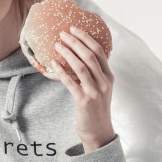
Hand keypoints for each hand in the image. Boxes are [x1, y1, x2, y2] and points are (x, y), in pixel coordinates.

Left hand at [51, 27, 116, 151]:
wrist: (99, 132)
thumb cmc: (96, 108)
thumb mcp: (100, 89)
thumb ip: (94, 74)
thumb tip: (77, 56)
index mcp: (109, 76)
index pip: (99, 51)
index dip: (86, 38)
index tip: (74, 29)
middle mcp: (104, 82)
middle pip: (90, 56)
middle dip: (75, 42)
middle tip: (62, 33)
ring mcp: (95, 91)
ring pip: (81, 67)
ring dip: (67, 54)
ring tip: (57, 45)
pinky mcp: (84, 101)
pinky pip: (71, 82)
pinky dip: (61, 72)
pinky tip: (52, 64)